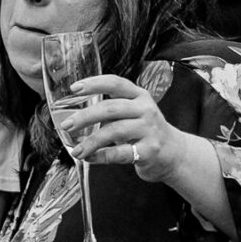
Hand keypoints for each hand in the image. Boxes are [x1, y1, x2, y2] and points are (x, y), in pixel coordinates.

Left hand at [56, 74, 180, 181]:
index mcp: (139, 96)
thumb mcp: (133, 113)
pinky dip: (101, 156)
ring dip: (91, 141)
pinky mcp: (150, 150)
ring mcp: (149, 129)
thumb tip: (73, 118)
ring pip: (114, 131)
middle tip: (66, 125)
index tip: (74, 89)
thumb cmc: (145, 132)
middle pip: (110, 108)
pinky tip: (90, 158)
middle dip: (85, 117)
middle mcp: (145, 109)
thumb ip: (110, 111)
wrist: (174, 153)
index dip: (94, 84)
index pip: (115, 83)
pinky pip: (120, 152)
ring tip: (76, 150)